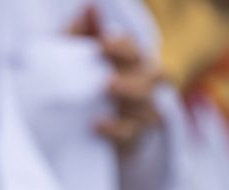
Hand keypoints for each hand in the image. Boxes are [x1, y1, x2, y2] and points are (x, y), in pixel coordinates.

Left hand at [68, 6, 163, 151]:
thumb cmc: (80, 81)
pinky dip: (117, 129)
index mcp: (131, 61)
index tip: (102, 43)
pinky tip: (97, 124)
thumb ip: (82, 32)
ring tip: (106, 90)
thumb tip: (90, 7)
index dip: (121, 46)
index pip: (134, 49)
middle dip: (132, 74)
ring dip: (130, 96)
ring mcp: (142, 112)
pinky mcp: (133, 138)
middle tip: (107, 77)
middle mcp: (144, 84)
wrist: (76, 128)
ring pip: (149, 105)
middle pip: (154, 76)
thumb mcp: (73, 54)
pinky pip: (132, 134)